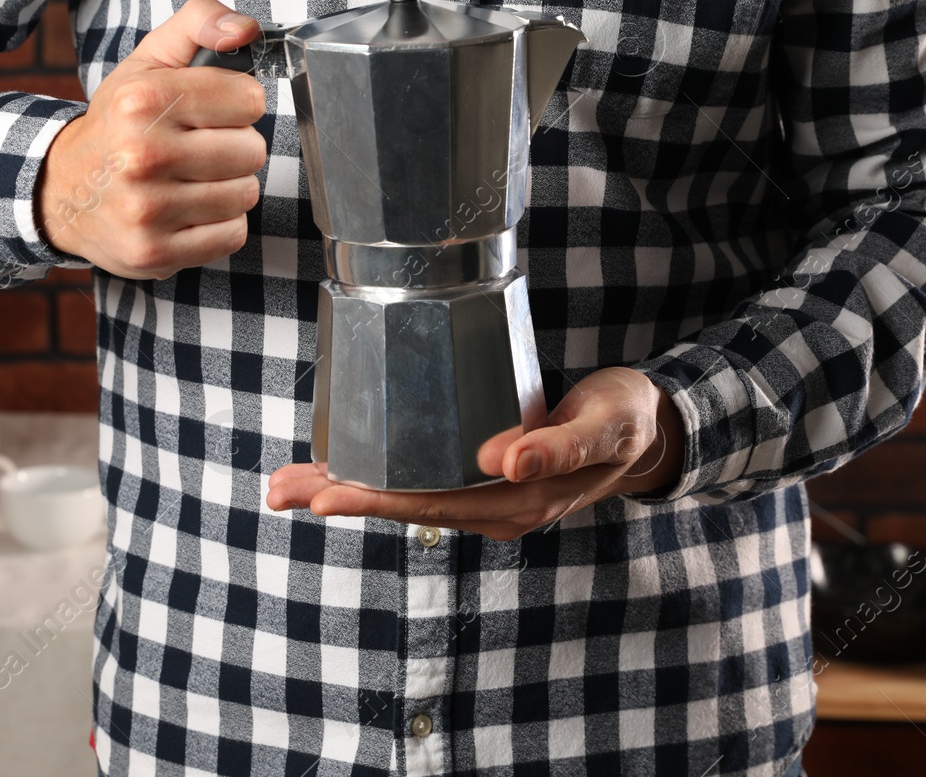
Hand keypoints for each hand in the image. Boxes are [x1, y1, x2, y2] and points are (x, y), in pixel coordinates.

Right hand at [36, 0, 267, 278]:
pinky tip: (188, 210)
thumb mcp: (150, 60)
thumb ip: (200, 22)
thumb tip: (246, 30)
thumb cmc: (119, 123)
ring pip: (246, 194)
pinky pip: (232, 234)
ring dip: (228, 186)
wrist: (61, 191)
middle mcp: (142, 155)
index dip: (237, 103)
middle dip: (234, 146)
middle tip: (199, 148)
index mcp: (143, 100)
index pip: (249, 99)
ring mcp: (147, 209)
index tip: (212, 109)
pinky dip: (219, 223)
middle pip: (253, 150)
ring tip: (192, 179)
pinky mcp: (155, 252)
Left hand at [266, 367, 684, 540]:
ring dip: (347, 491)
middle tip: (280, 491)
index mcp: (520, 500)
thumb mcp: (604, 425)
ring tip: (287, 486)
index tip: (324, 495)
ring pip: (406, 499)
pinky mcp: (482, 479)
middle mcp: (495, 507)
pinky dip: (376, 478)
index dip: (376, 500)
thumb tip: (503, 462)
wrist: (644, 429)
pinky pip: (420, 484)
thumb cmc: (624, 419)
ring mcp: (487, 498)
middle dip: (342, 499)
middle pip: (406, 507)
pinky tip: (341, 469)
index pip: (433, 503)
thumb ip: (560, 443)